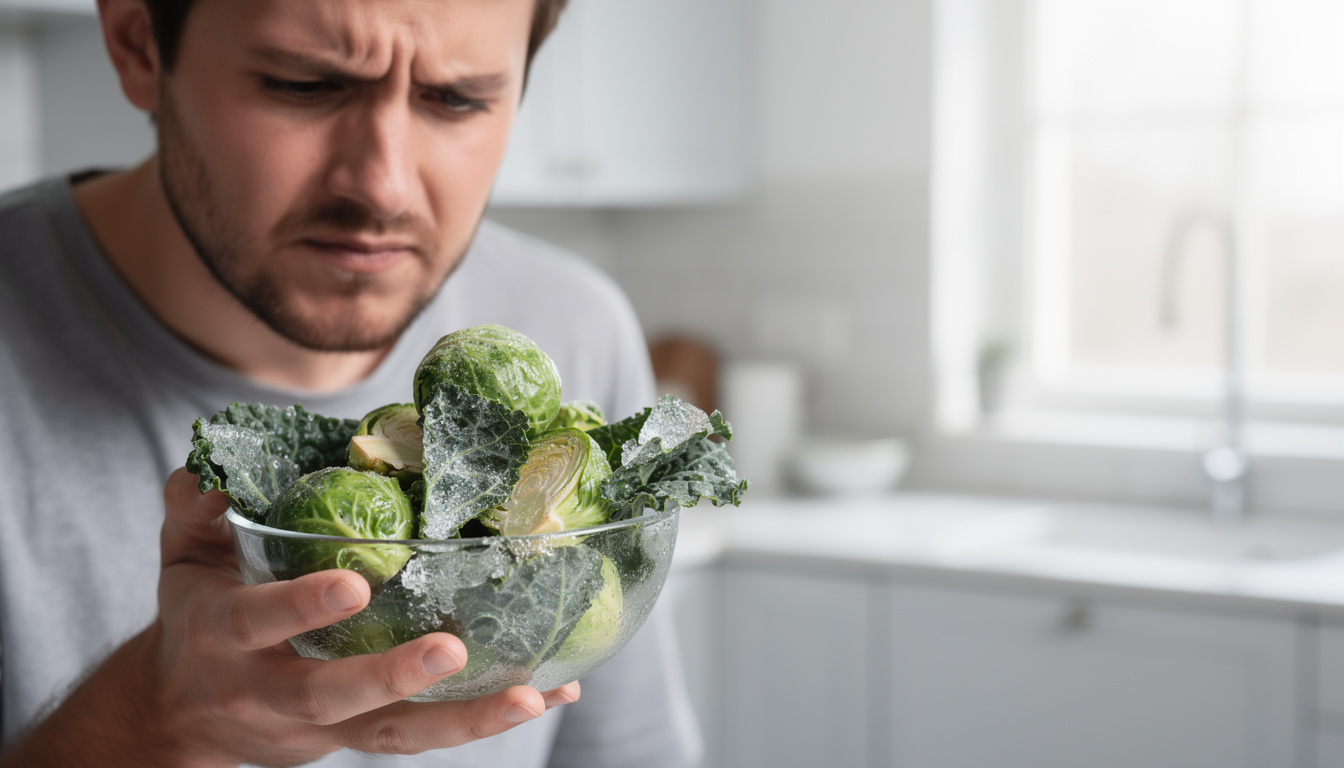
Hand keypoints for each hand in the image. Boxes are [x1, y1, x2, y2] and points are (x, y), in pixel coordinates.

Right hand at [0, 468, 579, 767]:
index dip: (303, 608)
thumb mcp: (181, 559)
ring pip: (394, 734)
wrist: (182, 712)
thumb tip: (211, 471)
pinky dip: (485, 717)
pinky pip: (425, 735)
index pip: (260, 623)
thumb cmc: (198, 615)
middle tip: (451, 650)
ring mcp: (321, 727)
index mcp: (226, 636)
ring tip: (530, 696)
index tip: (354, 585)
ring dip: (465, 720)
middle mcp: (272, 692)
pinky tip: (546, 694)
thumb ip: (195, 511)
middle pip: (332, 696)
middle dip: (390, 677)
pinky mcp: (360, 738)